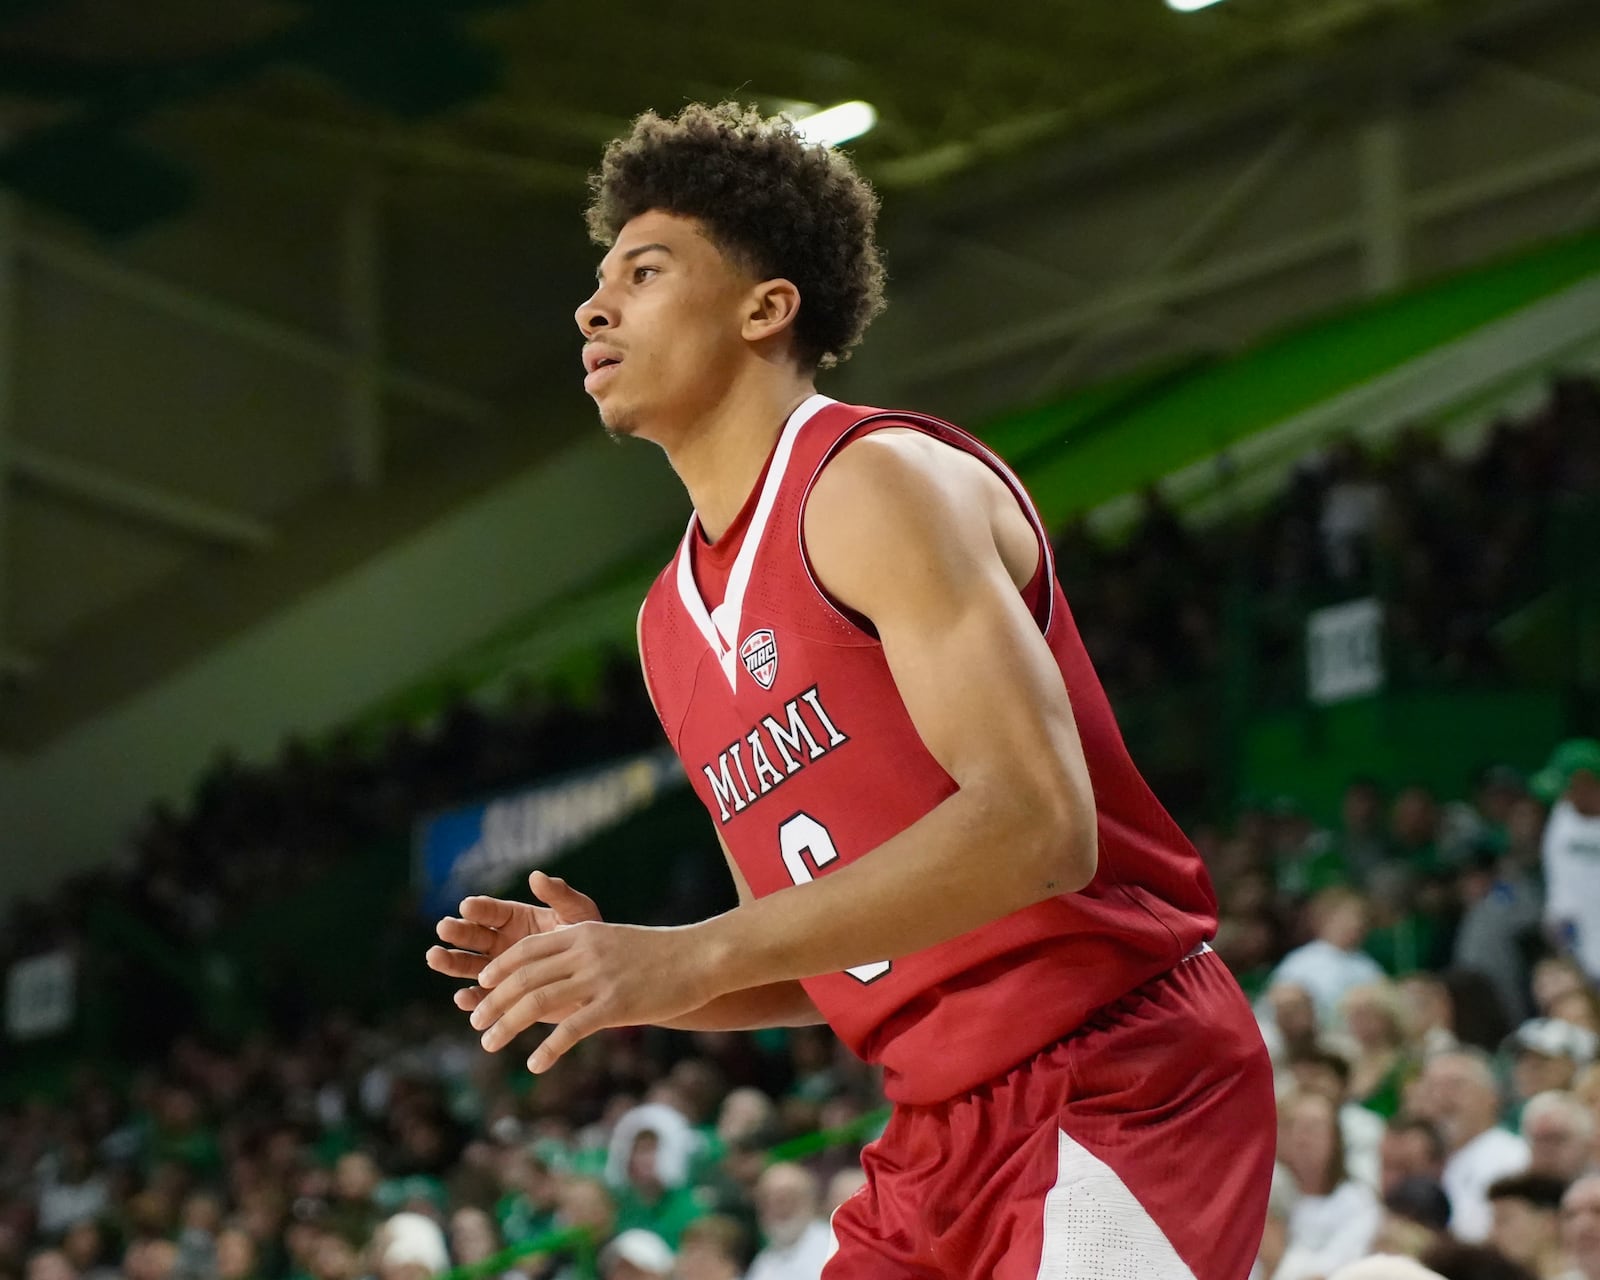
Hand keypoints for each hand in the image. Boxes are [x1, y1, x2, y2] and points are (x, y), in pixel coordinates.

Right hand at [426, 871, 601, 1014]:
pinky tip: (463, 997)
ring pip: (468, 965)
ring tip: (434, 956)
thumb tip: (537, 875)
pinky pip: (482, 998)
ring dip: (451, 962)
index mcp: (516, 918)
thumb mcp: (578, 914)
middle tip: (444, 927)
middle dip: (458, 931)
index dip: (480, 908)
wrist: (600, 978)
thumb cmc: (589, 940)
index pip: (492, 911)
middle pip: (473, 936)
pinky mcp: (503, 997)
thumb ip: (560, 896)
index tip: (467, 905)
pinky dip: (472, 999)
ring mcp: (499, 970)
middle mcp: (501, 942)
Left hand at [471, 921, 722, 1072]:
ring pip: (537, 1002)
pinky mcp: (615, 1005)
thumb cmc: (661, 952)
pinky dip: (548, 1049)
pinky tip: (535, 1065)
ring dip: (506, 1024)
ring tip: (488, 1043)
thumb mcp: (615, 939)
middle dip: (493, 1001)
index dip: (500, 969)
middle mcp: (584, 952)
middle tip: (476, 1023)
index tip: (483, 986)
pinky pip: (571, 1030)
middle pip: (524, 977)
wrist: (701, 956)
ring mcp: (598, 979)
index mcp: (582, 933)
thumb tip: (559, 966)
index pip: (527, 949)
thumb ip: (584, 949)